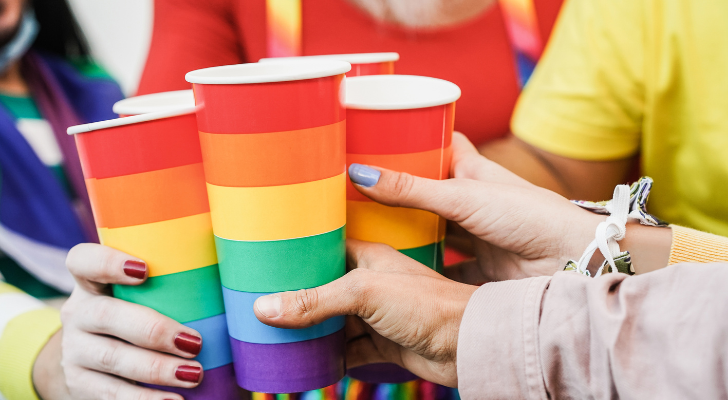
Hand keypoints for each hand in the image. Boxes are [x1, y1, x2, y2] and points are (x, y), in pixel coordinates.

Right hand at [58, 244, 204, 399]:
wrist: (101, 360)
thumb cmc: (143, 312)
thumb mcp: (147, 293)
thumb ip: (174, 278)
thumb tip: (234, 262)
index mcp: (91, 281)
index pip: (83, 261)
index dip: (107, 262)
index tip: (144, 269)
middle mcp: (78, 312)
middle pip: (104, 314)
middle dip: (152, 329)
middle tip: (195, 342)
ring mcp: (74, 350)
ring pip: (111, 357)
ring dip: (156, 368)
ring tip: (194, 375)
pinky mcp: (79, 383)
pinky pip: (110, 393)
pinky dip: (144, 399)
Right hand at [254, 239, 476, 386]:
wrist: (468, 344)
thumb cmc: (427, 304)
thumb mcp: (364, 293)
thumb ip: (315, 300)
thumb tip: (264, 308)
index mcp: (370, 256)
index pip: (326, 246)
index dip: (299, 252)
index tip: (266, 256)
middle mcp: (373, 283)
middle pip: (326, 288)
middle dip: (297, 296)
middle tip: (259, 300)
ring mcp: (379, 315)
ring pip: (335, 321)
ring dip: (311, 329)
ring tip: (274, 332)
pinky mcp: (385, 344)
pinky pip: (350, 350)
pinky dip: (331, 357)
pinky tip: (308, 361)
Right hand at [348, 132, 603, 282]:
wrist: (573, 263)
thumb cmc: (529, 217)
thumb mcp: (463, 197)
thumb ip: (412, 190)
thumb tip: (358, 174)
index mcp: (472, 169)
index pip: (440, 141)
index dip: (413, 136)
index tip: (378, 136)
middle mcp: (471, 199)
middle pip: (426, 189)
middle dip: (396, 192)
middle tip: (357, 193)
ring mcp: (474, 233)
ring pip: (431, 228)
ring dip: (405, 232)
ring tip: (363, 232)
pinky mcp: (477, 266)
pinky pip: (441, 266)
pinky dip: (420, 270)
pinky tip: (394, 274)